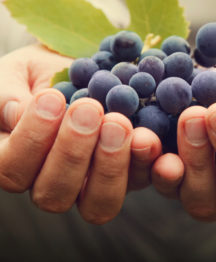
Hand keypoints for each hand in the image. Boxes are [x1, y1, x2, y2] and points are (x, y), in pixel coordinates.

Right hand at [0, 44, 160, 223]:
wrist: (84, 67)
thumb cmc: (44, 73)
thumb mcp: (20, 72)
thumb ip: (8, 94)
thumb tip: (16, 113)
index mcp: (20, 159)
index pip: (13, 169)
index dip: (31, 140)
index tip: (52, 97)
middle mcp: (55, 180)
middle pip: (55, 194)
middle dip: (72, 152)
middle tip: (89, 109)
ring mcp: (95, 181)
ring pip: (99, 202)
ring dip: (110, 164)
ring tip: (118, 122)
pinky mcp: (130, 172)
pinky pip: (140, 180)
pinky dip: (147, 162)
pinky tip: (148, 138)